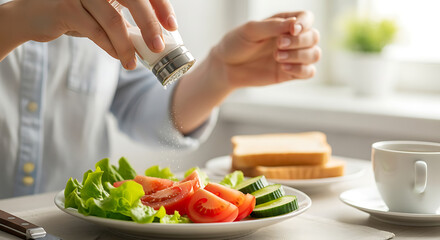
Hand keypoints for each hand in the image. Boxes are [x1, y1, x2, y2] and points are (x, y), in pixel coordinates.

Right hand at [7, 0, 177, 68]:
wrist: (33, 16)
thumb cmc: (75, 13)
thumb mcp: (103, 11)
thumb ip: (126, 19)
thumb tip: (157, 39)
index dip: (160, 5)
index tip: (172, 25)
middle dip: (149, 25)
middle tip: (158, 47)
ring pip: (113, 20)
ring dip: (127, 46)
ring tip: (132, 64)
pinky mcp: (66, 8)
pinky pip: (95, 31)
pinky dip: (110, 47)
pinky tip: (118, 57)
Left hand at [211, 11, 319, 89]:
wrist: (226, 66)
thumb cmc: (236, 43)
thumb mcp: (250, 30)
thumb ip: (272, 26)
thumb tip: (294, 24)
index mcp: (284, 22)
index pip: (307, 18)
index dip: (305, 23)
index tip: (292, 30)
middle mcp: (292, 38)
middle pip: (313, 37)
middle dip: (299, 42)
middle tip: (278, 46)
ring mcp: (293, 56)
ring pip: (314, 54)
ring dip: (299, 56)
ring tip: (277, 57)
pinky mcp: (290, 73)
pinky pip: (308, 72)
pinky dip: (300, 70)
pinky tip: (283, 68)